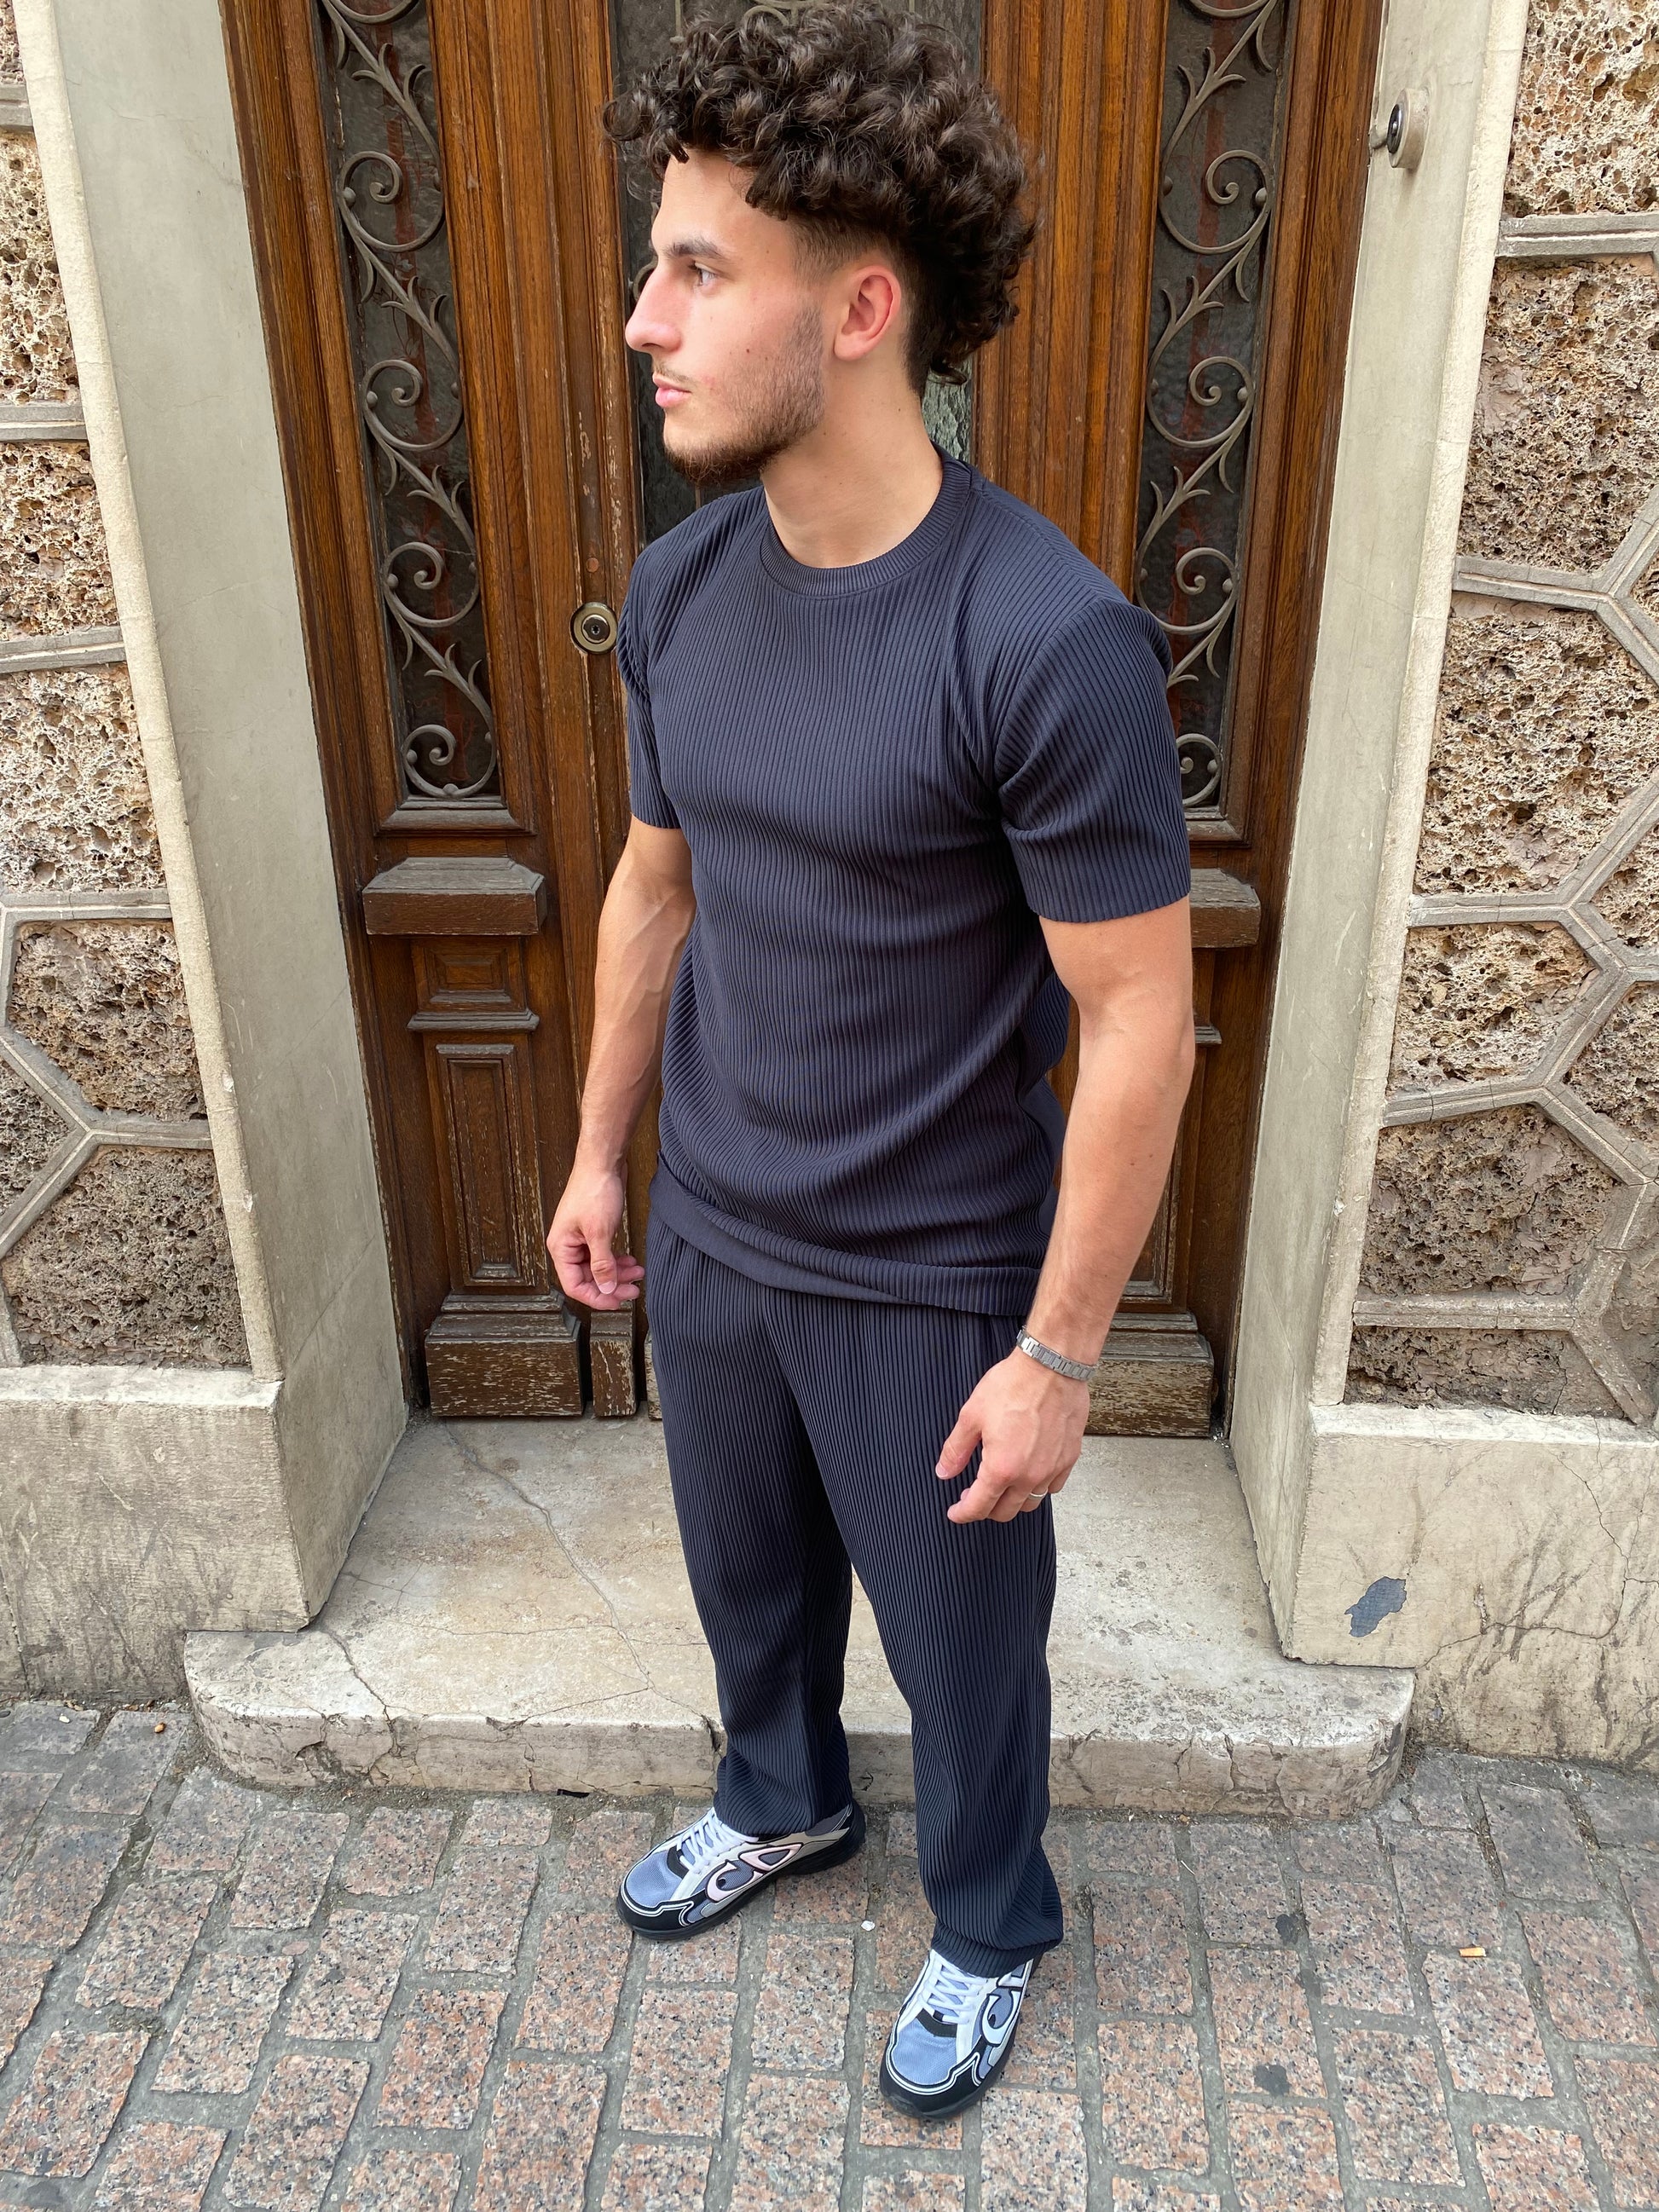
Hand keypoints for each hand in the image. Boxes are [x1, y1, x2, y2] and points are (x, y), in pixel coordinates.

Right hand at [546, 1161, 643, 1308]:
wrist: (603, 1163)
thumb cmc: (594, 1190)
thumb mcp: (600, 1232)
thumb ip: (602, 1264)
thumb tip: (605, 1288)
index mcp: (561, 1248)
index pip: (575, 1286)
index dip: (597, 1297)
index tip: (617, 1301)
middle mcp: (568, 1246)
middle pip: (588, 1279)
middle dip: (612, 1285)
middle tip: (634, 1289)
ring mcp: (581, 1239)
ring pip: (599, 1268)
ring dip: (618, 1273)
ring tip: (638, 1273)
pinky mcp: (594, 1231)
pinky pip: (604, 1255)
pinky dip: (617, 1261)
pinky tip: (631, 1262)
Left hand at [935, 1348, 1088, 1523]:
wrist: (1052, 1367)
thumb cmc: (1013, 1386)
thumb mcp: (971, 1415)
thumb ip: (956, 1449)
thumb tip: (944, 1472)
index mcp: (1001, 1468)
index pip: (979, 1506)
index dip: (963, 1513)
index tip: (956, 1512)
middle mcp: (1029, 1476)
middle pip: (1005, 1512)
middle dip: (986, 1509)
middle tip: (973, 1495)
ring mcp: (1052, 1469)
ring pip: (1031, 1503)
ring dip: (1012, 1501)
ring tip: (1001, 1486)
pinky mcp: (1068, 1458)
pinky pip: (1053, 1487)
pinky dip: (1038, 1487)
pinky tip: (1029, 1473)